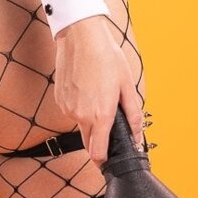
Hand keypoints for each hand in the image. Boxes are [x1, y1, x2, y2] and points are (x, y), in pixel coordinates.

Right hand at [52, 15, 144, 165]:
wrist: (81, 37)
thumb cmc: (106, 57)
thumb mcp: (127, 86)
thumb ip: (133, 115)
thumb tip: (137, 137)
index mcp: (100, 115)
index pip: (98, 153)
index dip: (104, 160)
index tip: (109, 160)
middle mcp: (80, 116)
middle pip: (88, 143)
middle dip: (98, 142)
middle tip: (109, 127)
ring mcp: (67, 108)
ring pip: (80, 125)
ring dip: (89, 119)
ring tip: (98, 95)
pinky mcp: (60, 100)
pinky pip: (71, 112)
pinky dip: (79, 107)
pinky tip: (86, 89)